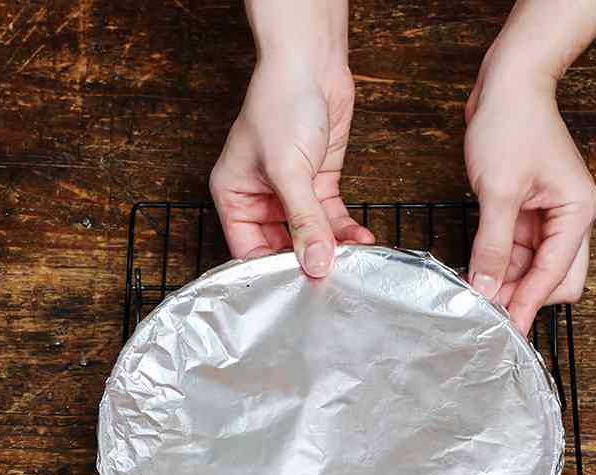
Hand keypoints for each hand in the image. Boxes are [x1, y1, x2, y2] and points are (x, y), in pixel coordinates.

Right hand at [210, 60, 373, 277]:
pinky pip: (331, 218)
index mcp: (234, 195)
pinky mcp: (319, 183)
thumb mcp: (288, 170)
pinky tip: (360, 242)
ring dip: (331, 248)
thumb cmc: (281, 103)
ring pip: (311, 234)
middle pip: (282, 246)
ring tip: (351, 263)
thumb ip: (304, 221)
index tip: (297, 289)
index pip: (248, 250)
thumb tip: (316, 263)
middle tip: (330, 282)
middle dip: (307, 261)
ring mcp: (291, 192)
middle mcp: (260, 197)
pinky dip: (346, 231)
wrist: (312, 64)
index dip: (271, 270)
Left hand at [464, 48, 595, 334]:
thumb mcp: (498, 191)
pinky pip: (518, 251)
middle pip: (555, 280)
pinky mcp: (529, 212)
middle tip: (487, 315)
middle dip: (523, 297)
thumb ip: (493, 246)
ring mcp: (551, 216)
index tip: (507, 330)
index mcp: (577, 212)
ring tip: (475, 297)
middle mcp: (571, 218)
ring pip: (533, 269)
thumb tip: (487, 290)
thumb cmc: (512, 124)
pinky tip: (477, 275)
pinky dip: (500, 264)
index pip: (555, 274)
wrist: (507, 84)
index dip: (528, 303)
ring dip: (508, 282)